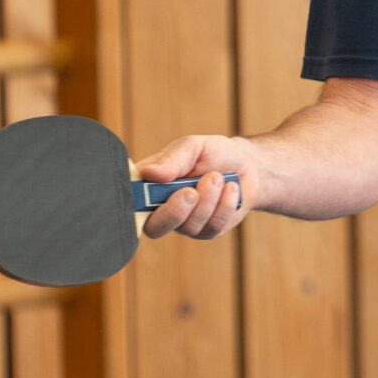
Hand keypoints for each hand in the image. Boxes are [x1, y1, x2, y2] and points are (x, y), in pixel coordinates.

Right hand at [133, 133, 257, 240]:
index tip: (154, 190)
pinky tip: (230, 188)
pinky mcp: (208, 230)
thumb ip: (172, 159)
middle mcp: (163, 209)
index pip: (130, 203)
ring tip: (217, 177)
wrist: (247, 165)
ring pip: (189, 226)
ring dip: (207, 200)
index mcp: (149, 186)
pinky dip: (224, 205)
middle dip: (174, 212)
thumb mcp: (192, 147)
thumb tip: (150, 173)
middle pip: (154, 228)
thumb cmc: (213, 154)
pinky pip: (213, 226)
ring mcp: (185, 223)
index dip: (133, 204)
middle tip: (190, 191)